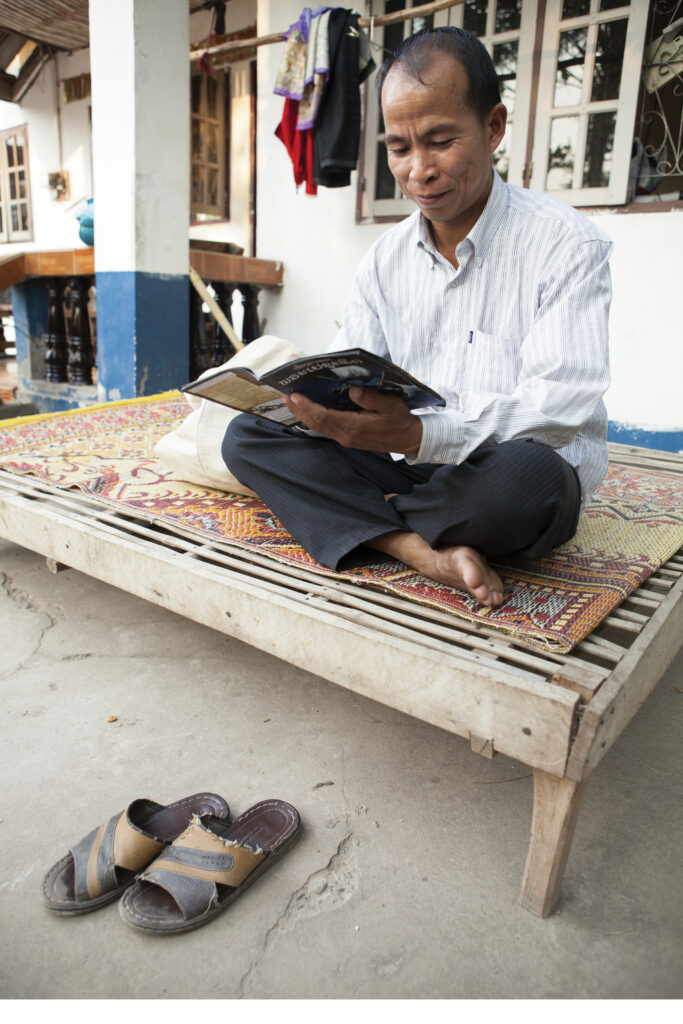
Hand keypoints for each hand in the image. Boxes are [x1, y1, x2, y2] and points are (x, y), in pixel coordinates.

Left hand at [284, 386, 422, 457]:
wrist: (408, 439)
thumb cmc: (400, 420)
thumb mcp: (391, 405)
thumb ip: (371, 398)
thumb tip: (352, 390)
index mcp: (354, 427)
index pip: (324, 417)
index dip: (306, 406)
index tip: (293, 395)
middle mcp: (345, 435)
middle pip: (315, 422)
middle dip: (298, 408)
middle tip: (283, 392)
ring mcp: (345, 438)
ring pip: (317, 426)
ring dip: (302, 412)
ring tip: (290, 398)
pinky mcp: (346, 437)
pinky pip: (324, 427)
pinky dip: (313, 417)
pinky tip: (306, 407)